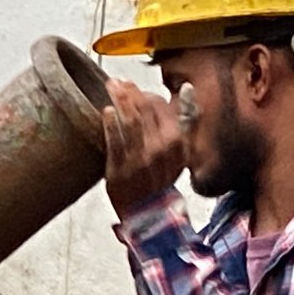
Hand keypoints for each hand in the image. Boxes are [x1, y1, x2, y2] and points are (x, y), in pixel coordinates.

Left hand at [102, 78, 187, 219]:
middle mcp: (160, 149)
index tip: (134, 88)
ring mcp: (139, 159)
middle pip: (143, 109)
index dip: (145, 94)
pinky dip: (110, 123)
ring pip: (129, 120)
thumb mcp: (181, 149)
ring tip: (110, 87)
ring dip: (118, 100)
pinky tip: (106, 112)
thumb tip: (187, 89)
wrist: (149, 213)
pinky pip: (114, 140)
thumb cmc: (162, 177)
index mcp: (177, 141)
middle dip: (129, 91)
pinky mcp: (119, 170)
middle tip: (117, 82)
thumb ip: (187, 119)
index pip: (160, 106)